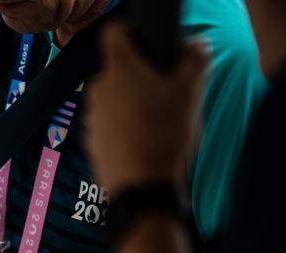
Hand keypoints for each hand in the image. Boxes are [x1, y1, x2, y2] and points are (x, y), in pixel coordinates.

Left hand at [84, 23, 209, 195]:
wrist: (141, 188)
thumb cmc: (164, 135)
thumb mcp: (191, 92)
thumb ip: (195, 59)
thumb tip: (195, 46)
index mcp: (119, 68)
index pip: (115, 32)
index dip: (132, 31)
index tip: (150, 44)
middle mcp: (97, 89)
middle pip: (117, 68)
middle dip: (138, 74)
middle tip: (164, 90)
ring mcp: (91, 117)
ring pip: (112, 98)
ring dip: (130, 102)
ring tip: (155, 119)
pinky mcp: (90, 141)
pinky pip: (108, 123)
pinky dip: (122, 125)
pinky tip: (142, 139)